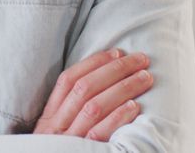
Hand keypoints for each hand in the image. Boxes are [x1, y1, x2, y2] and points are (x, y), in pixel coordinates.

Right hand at [33, 49, 152, 140]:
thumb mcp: (55, 135)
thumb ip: (69, 113)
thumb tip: (102, 83)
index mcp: (48, 118)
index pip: (68, 80)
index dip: (93, 63)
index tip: (116, 52)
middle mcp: (55, 128)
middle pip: (85, 89)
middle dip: (115, 70)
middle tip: (140, 60)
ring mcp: (69, 143)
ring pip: (94, 107)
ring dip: (122, 88)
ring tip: (145, 78)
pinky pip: (100, 133)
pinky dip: (118, 117)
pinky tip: (134, 107)